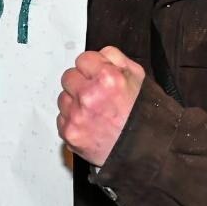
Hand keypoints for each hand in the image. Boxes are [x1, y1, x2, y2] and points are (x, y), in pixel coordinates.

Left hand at [57, 46, 145, 167]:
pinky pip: (62, 118)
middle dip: (81, 83)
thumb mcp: (139, 79)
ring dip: (75, 102)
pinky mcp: (70, 132)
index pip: (83, 58)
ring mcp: (77, 115)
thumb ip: (116, 59)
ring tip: (95, 112)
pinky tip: (90, 124)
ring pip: (63, 98)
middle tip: (96, 95)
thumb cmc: (144, 118)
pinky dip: (73, 121)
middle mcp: (89, 95)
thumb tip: (100, 54)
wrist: (144, 151)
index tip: (97, 76)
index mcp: (107, 78)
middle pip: (68, 76)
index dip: (92, 67)